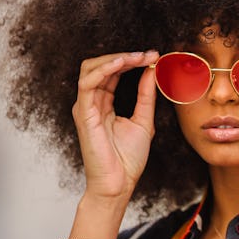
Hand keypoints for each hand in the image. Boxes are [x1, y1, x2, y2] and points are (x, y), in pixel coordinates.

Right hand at [72, 50, 159, 204]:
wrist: (119, 184)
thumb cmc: (127, 159)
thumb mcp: (143, 120)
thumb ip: (145, 95)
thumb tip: (151, 70)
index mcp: (104, 103)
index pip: (113, 72)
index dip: (132, 61)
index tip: (154, 56)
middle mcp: (91, 102)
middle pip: (100, 65)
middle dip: (124, 56)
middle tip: (147, 55)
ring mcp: (85, 107)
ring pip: (91, 68)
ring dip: (116, 58)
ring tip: (137, 57)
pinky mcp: (84, 114)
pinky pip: (88, 83)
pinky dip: (105, 69)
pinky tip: (122, 63)